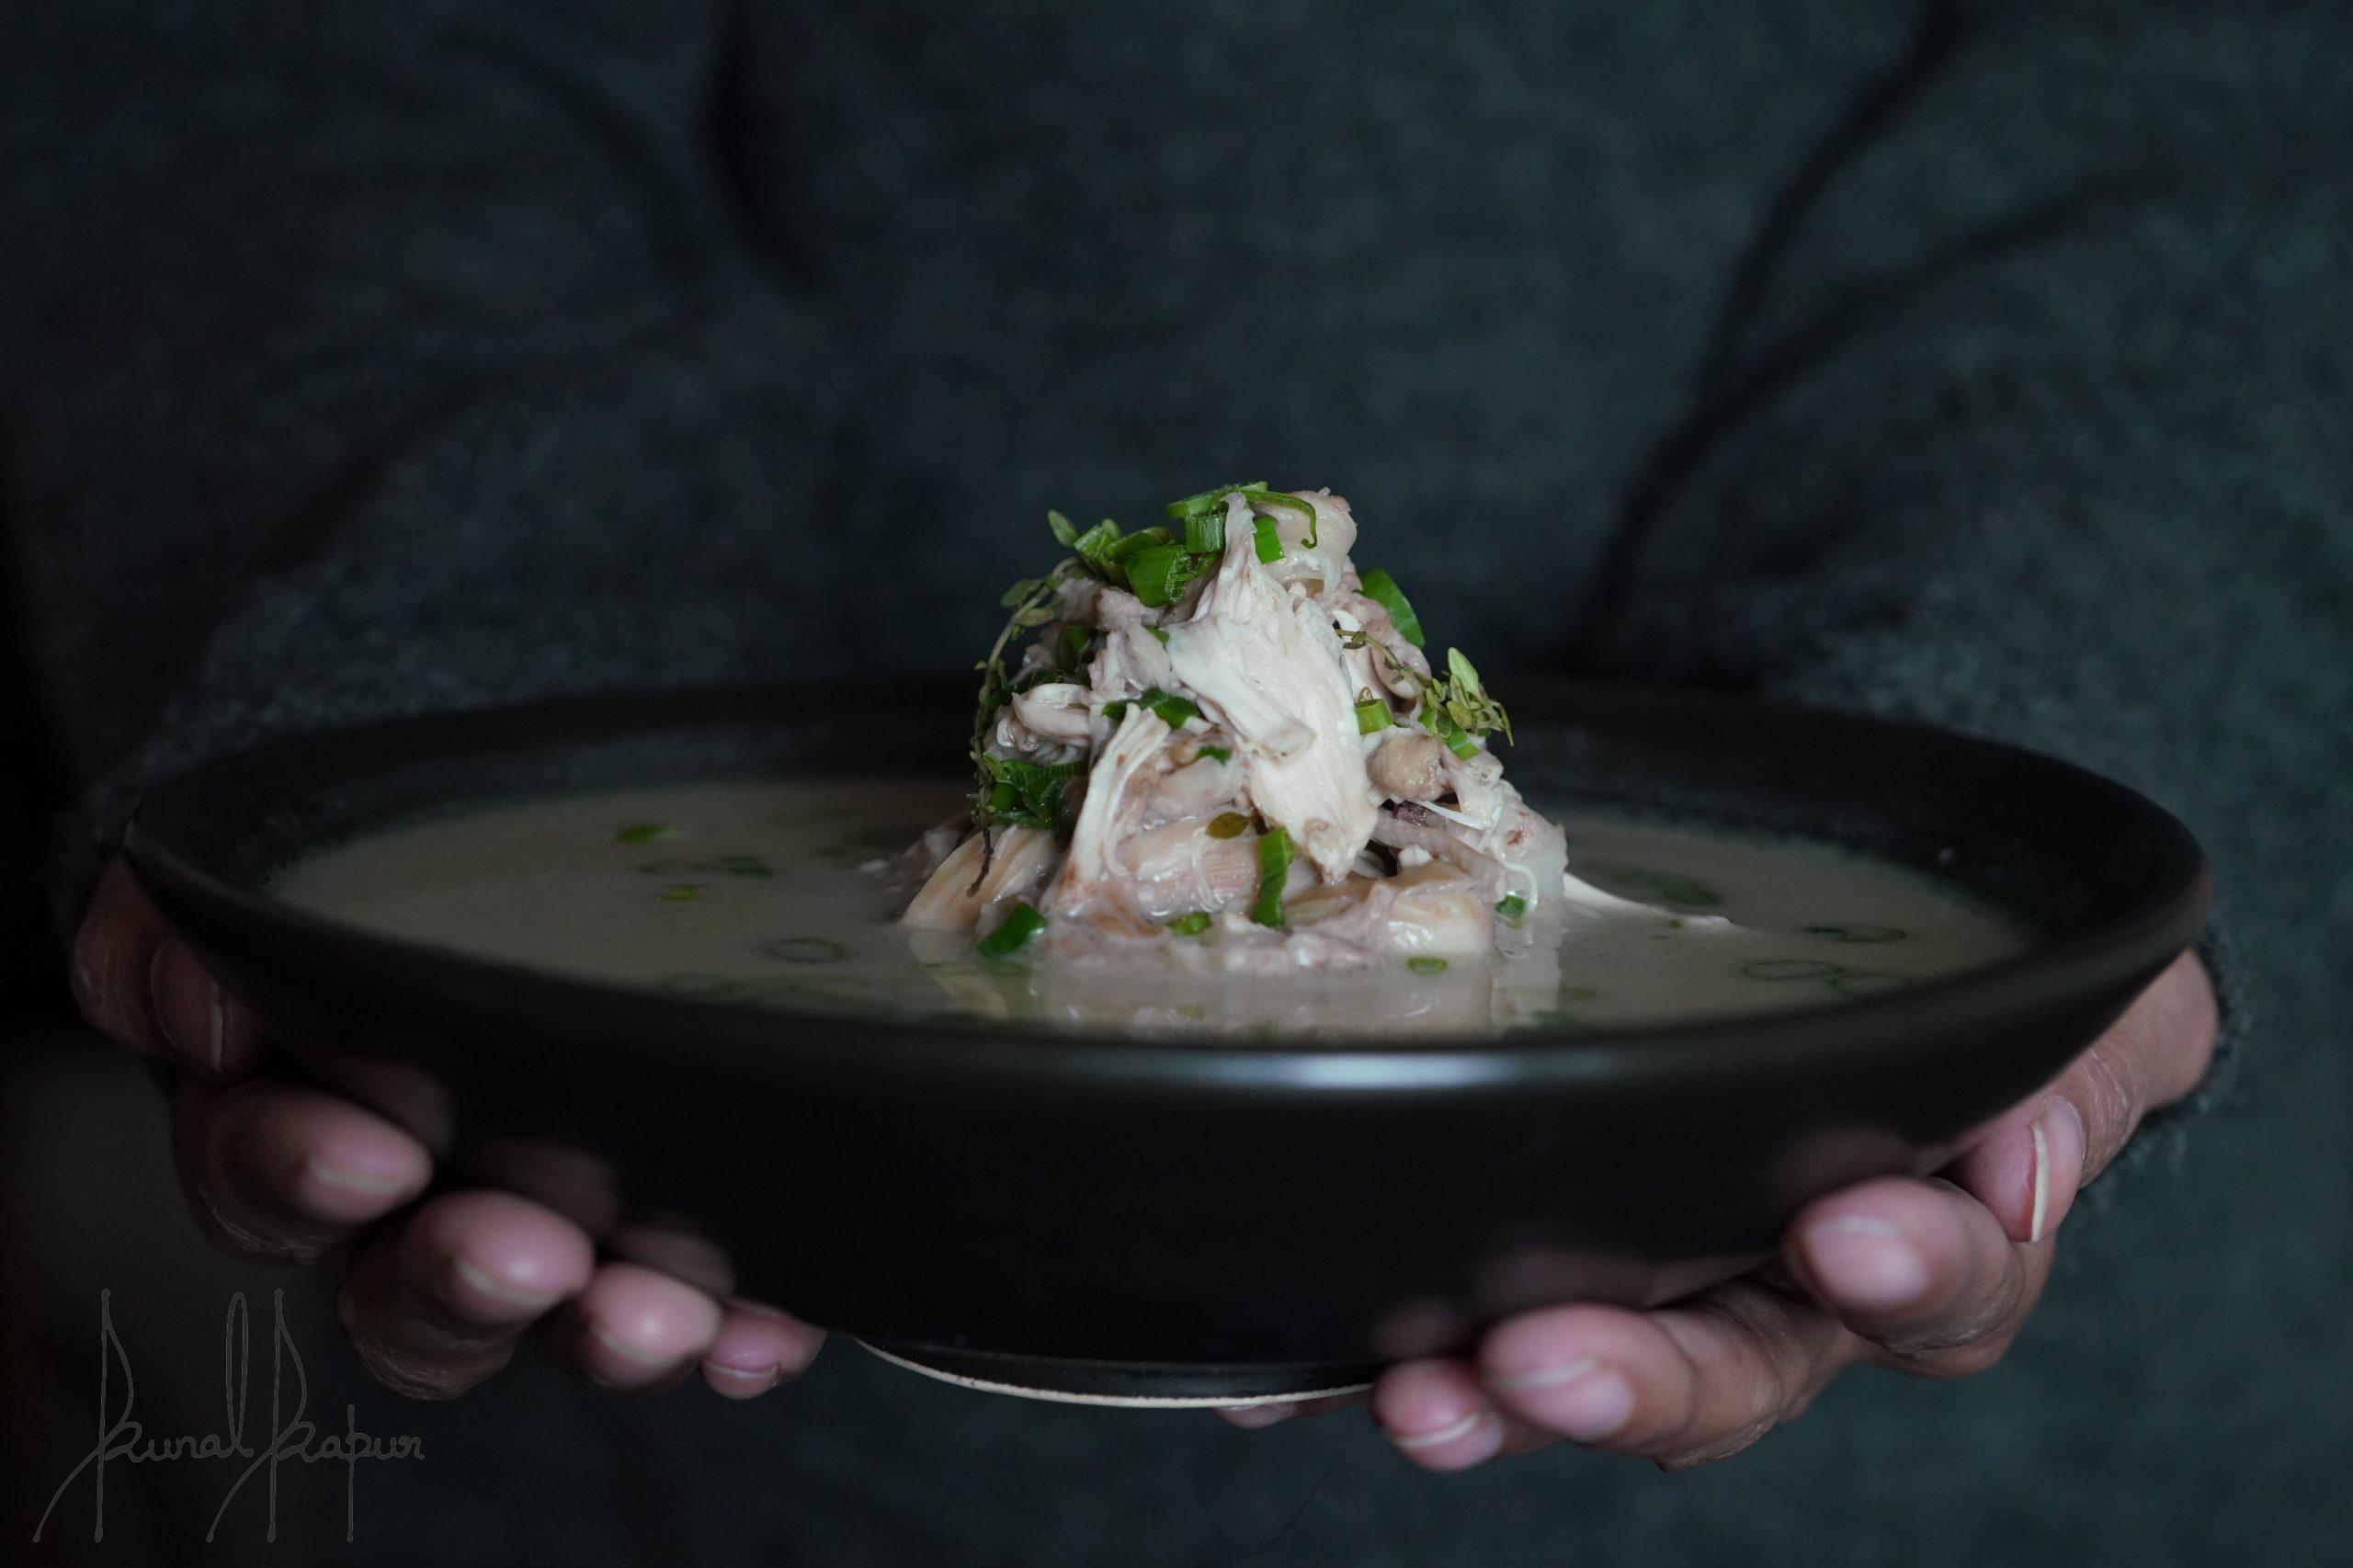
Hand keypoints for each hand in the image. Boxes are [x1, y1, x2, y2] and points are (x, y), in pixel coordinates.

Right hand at [70, 857, 824, 1399]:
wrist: (543, 765)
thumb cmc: (404, 807)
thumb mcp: (265, 840)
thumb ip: (178, 921)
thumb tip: (199, 1004)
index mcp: (298, 1098)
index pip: (256, 1171)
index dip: (292, 1177)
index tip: (369, 1155)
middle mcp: (418, 1188)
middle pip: (397, 1293)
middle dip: (454, 1282)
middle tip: (520, 1255)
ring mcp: (550, 1221)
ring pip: (547, 1322)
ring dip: (594, 1332)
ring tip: (649, 1313)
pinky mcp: (678, 1232)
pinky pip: (704, 1312)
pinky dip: (735, 1331)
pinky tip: (759, 1333)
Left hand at [1225, 951, 2218, 1469]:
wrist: (1851, 915)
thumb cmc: (1975, 965)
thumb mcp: (2083, 995)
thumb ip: (2084, 1067)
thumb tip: (2017, 1167)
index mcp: (1921, 1234)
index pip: (1936, 1289)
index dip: (1905, 1270)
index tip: (1847, 1228)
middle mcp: (1768, 1284)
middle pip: (1722, 1372)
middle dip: (1636, 1379)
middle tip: (1546, 1364)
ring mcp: (1636, 1270)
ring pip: (1572, 1366)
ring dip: (1489, 1392)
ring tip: (1419, 1393)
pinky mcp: (1519, 1238)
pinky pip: (1450, 1314)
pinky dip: (1368, 1349)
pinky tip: (1290, 1366)